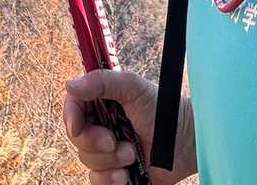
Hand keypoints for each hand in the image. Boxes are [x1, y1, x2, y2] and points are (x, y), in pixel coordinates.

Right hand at [62, 69, 194, 184]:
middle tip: (114, 141)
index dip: (71, 118)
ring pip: (87, 162)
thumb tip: (69, 85)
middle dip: (95, 143)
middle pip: (77, 139)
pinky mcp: (116, 174)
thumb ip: (102, 81)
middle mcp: (102, 126)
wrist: (186, 142)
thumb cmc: (164, 109)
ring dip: (110, 161)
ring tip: (133, 154)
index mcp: (102, 102)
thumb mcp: (133, 87)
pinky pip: (98, 182)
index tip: (78, 127)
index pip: (73, 108)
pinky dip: (111, 180)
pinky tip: (128, 174)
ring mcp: (108, 152)